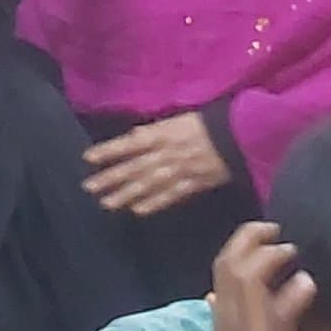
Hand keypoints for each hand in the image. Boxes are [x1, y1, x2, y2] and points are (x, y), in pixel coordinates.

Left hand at [85, 111, 231, 216]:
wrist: (242, 134)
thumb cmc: (208, 123)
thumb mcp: (177, 119)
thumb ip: (154, 131)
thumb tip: (132, 137)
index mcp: (163, 133)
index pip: (130, 143)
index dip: (109, 151)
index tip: (88, 158)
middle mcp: (167, 153)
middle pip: (135, 167)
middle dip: (111, 178)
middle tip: (89, 187)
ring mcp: (181, 170)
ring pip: (149, 184)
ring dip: (126, 194)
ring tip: (106, 203)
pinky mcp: (195, 183)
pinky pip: (172, 195)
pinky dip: (155, 203)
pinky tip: (138, 210)